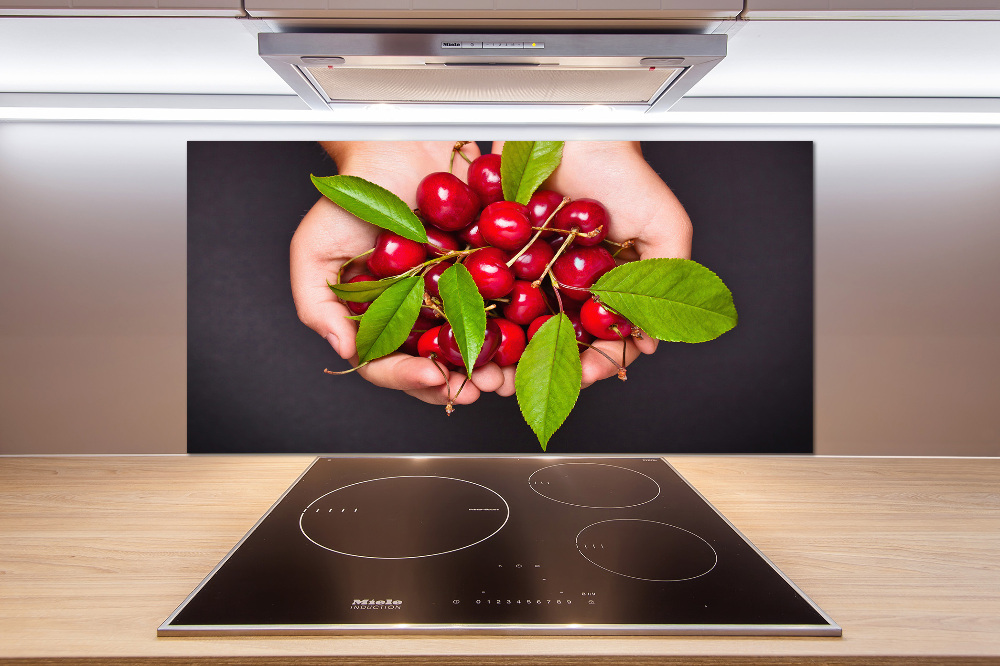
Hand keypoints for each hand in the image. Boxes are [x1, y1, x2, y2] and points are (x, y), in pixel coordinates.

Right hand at [290, 141, 505, 405]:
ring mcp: (453, 298)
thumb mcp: (314, 250)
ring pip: (473, 347)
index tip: (432, 376)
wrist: (401, 146)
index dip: (408, 378)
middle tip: (479, 390)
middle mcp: (416, 315)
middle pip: (435, 366)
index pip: (388, 365)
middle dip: (458, 384)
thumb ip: (317, 306)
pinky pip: (504, 308)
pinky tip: (527, 336)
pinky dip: (516, 327)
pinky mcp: (487, 276)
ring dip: (491, 368)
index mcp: (377, 319)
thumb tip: (344, 351)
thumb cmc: (352, 195)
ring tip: (503, 375)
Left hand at [494, 141, 692, 388]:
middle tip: (524, 386)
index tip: (586, 375)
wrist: (571, 127)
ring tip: (489, 372)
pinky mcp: (494, 256)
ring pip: (513, 328)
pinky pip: (482, 294)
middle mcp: (564, 288)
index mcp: (605, 290)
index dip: (595, 364)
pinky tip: (464, 334)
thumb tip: (651, 341)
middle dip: (538, 371)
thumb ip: (668, 280)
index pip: (601, 342)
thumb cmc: (622, 172)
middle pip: (551, 344)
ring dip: (500, 356)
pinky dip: (472, 316)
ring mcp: (528, 274)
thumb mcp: (665, 227)